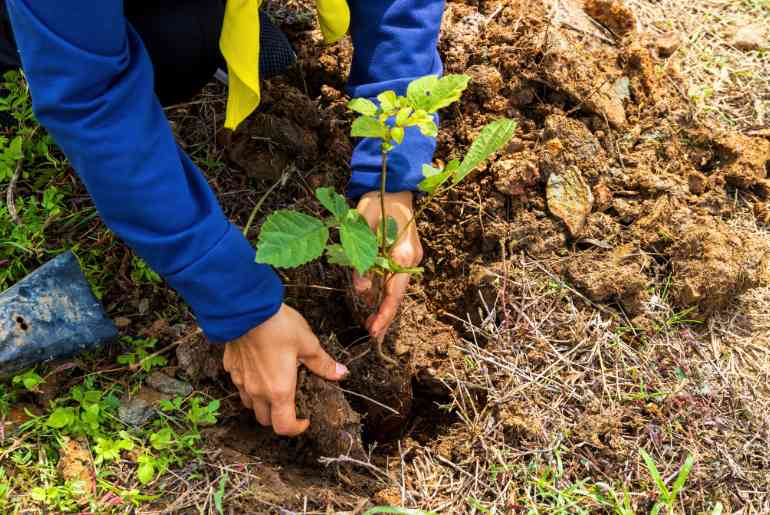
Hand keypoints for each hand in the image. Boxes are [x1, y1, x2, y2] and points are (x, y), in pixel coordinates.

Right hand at [223, 304, 347, 435]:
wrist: (246, 309)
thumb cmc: (278, 327)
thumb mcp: (308, 343)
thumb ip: (322, 363)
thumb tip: (341, 373)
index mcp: (279, 390)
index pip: (284, 426)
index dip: (296, 429)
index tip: (305, 419)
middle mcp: (257, 391)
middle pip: (264, 419)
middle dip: (278, 417)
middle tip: (291, 402)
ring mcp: (241, 380)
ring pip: (249, 403)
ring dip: (261, 402)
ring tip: (274, 385)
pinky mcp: (231, 367)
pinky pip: (239, 383)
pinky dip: (249, 383)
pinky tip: (258, 367)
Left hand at [354, 191, 422, 340]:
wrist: (394, 184)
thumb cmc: (377, 200)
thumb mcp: (362, 226)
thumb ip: (361, 259)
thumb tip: (362, 290)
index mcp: (403, 253)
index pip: (394, 291)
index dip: (384, 313)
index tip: (374, 330)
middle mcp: (411, 258)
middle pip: (398, 294)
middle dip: (385, 315)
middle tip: (372, 334)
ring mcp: (411, 256)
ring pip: (396, 287)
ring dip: (384, 304)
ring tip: (372, 323)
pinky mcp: (406, 253)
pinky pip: (395, 277)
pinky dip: (385, 290)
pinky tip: (375, 300)